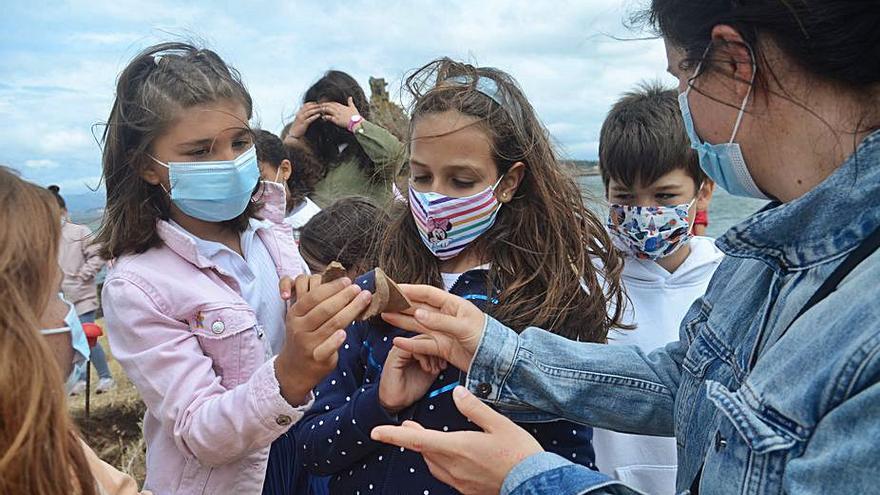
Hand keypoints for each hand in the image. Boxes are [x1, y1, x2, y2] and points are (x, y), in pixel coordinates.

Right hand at [275, 275, 371, 405]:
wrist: (294, 368)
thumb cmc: (304, 336)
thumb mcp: (302, 318)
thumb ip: (316, 303)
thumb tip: (343, 285)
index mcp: (295, 314)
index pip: (314, 296)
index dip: (332, 287)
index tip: (348, 281)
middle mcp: (299, 328)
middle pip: (325, 309)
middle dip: (344, 296)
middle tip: (359, 288)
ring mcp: (307, 344)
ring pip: (332, 325)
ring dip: (351, 310)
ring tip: (364, 300)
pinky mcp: (316, 359)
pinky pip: (328, 348)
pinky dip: (336, 340)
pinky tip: (346, 333)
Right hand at [285, 102, 322, 140]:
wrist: (294, 134)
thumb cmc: (299, 127)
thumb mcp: (302, 119)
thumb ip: (306, 114)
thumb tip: (313, 111)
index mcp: (299, 112)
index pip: (306, 105)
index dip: (312, 103)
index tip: (318, 103)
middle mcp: (300, 114)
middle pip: (308, 107)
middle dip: (315, 105)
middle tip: (321, 105)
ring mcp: (301, 119)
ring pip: (309, 112)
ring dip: (316, 110)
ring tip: (321, 109)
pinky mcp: (303, 124)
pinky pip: (309, 119)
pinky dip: (314, 116)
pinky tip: (318, 115)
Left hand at [320, 97, 360, 128]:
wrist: (356, 122)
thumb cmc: (355, 115)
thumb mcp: (353, 107)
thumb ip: (350, 102)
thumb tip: (350, 97)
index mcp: (342, 106)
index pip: (333, 103)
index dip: (328, 102)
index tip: (325, 103)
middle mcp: (338, 109)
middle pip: (329, 105)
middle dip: (324, 104)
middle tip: (319, 105)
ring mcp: (337, 114)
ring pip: (328, 110)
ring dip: (323, 109)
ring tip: (319, 110)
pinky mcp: (336, 120)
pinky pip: (329, 117)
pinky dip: (325, 117)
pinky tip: (323, 117)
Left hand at [372, 386, 543, 494]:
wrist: (536, 485)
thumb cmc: (520, 454)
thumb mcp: (500, 424)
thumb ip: (475, 408)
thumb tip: (457, 393)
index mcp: (458, 448)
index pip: (418, 440)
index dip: (394, 435)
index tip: (376, 432)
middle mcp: (454, 467)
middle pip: (424, 451)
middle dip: (412, 438)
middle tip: (407, 427)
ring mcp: (460, 481)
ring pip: (434, 465)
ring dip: (428, 451)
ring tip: (428, 439)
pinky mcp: (468, 490)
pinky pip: (446, 475)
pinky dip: (442, 463)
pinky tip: (452, 457)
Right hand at [379, 335, 445, 413]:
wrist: (397, 401)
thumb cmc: (412, 388)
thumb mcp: (430, 370)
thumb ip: (436, 359)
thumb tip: (448, 353)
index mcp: (414, 347)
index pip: (430, 338)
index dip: (441, 348)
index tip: (446, 363)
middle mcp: (407, 345)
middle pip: (426, 337)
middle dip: (438, 351)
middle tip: (442, 365)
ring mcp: (401, 348)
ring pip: (421, 341)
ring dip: (431, 355)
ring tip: (434, 369)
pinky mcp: (396, 354)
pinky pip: (411, 348)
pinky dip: (423, 357)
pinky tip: (427, 368)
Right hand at [381, 284, 485, 370]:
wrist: (496, 361)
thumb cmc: (486, 338)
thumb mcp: (463, 327)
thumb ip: (439, 321)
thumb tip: (418, 314)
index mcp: (452, 305)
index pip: (427, 294)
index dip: (410, 290)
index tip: (394, 288)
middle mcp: (444, 316)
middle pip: (419, 308)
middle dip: (401, 304)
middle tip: (384, 301)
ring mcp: (441, 332)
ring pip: (417, 325)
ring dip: (401, 320)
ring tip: (385, 315)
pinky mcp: (441, 347)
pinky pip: (422, 344)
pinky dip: (410, 343)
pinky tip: (397, 341)